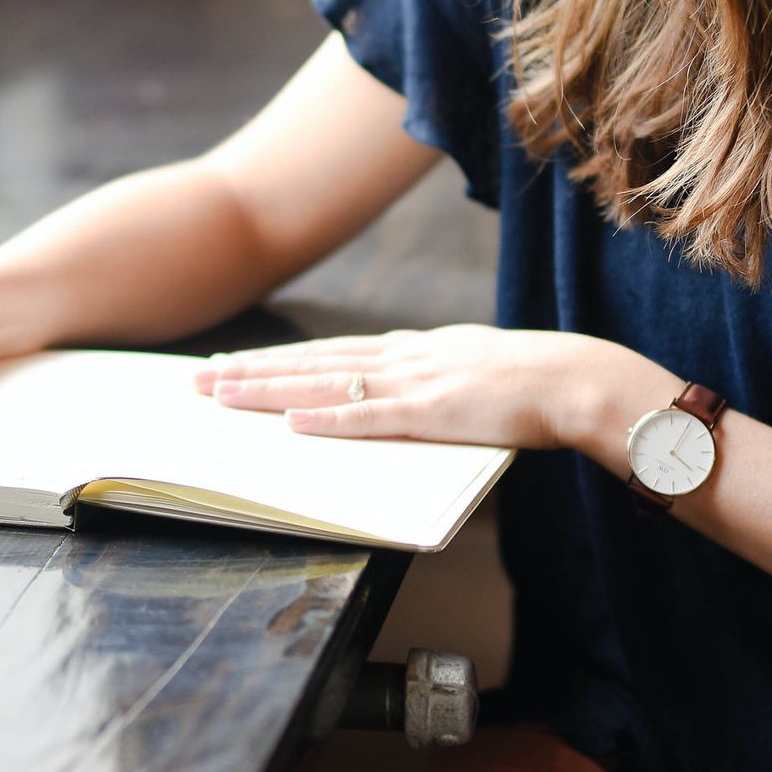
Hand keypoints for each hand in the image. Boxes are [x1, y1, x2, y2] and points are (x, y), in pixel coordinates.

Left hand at [194, 324, 611, 448]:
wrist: (574, 379)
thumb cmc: (529, 382)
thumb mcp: (467, 368)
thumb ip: (428, 377)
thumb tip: (399, 391)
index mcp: (410, 349)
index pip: (327, 351)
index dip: (276, 359)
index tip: (232, 364)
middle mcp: (401, 358)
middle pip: (310, 362)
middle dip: (250, 371)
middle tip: (198, 379)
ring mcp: (413, 383)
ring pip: (325, 384)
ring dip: (269, 390)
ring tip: (222, 395)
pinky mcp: (431, 413)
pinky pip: (369, 417)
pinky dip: (326, 418)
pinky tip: (290, 421)